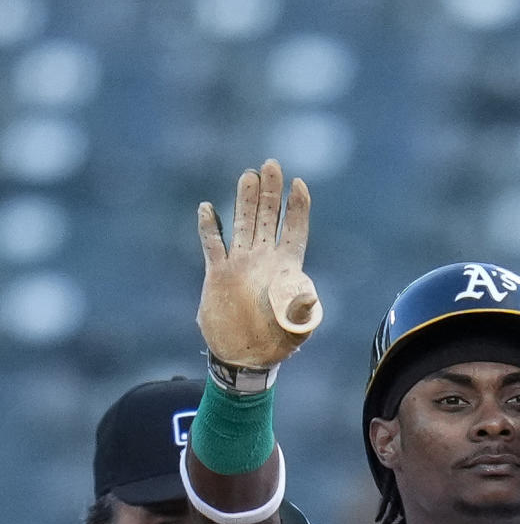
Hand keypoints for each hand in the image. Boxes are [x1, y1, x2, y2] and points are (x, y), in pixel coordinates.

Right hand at [197, 159, 323, 367]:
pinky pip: (213, 244)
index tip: (299, 184)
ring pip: (243, 224)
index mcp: (286, 269)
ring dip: (245, 200)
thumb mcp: (295, 329)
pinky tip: (208, 208)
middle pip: (268, 218)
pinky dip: (210, 227)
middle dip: (271, 192)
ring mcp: (240, 264)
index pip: (295, 231)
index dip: (298, 208)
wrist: (244, 359)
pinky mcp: (218, 274)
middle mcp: (263, 260)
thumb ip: (301, 310)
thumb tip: (307, 294)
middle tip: (272, 164)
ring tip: (249, 175)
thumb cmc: (275, 344)